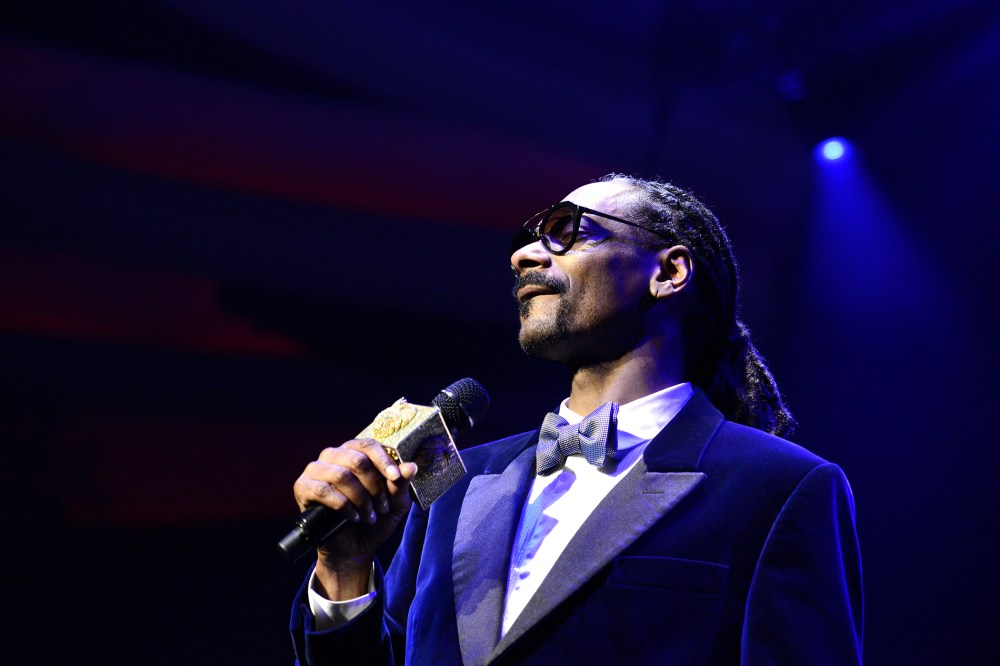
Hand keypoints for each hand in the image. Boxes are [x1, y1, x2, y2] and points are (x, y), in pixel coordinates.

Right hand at [292, 438, 416, 598]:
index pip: (368, 445)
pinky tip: (352, 517)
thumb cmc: (374, 519)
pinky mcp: (303, 487)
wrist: (354, 549)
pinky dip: (342, 505)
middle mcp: (333, 455)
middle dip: (374, 486)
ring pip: (341, 475)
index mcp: (354, 452)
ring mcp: (316, 470)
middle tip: (382, 506)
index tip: (396, 477)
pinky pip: (323, 490)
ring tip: (369, 515)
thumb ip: (401, 484)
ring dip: (360, 498)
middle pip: (356, 459)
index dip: (384, 460)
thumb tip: (411, 466)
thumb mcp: (395, 503)